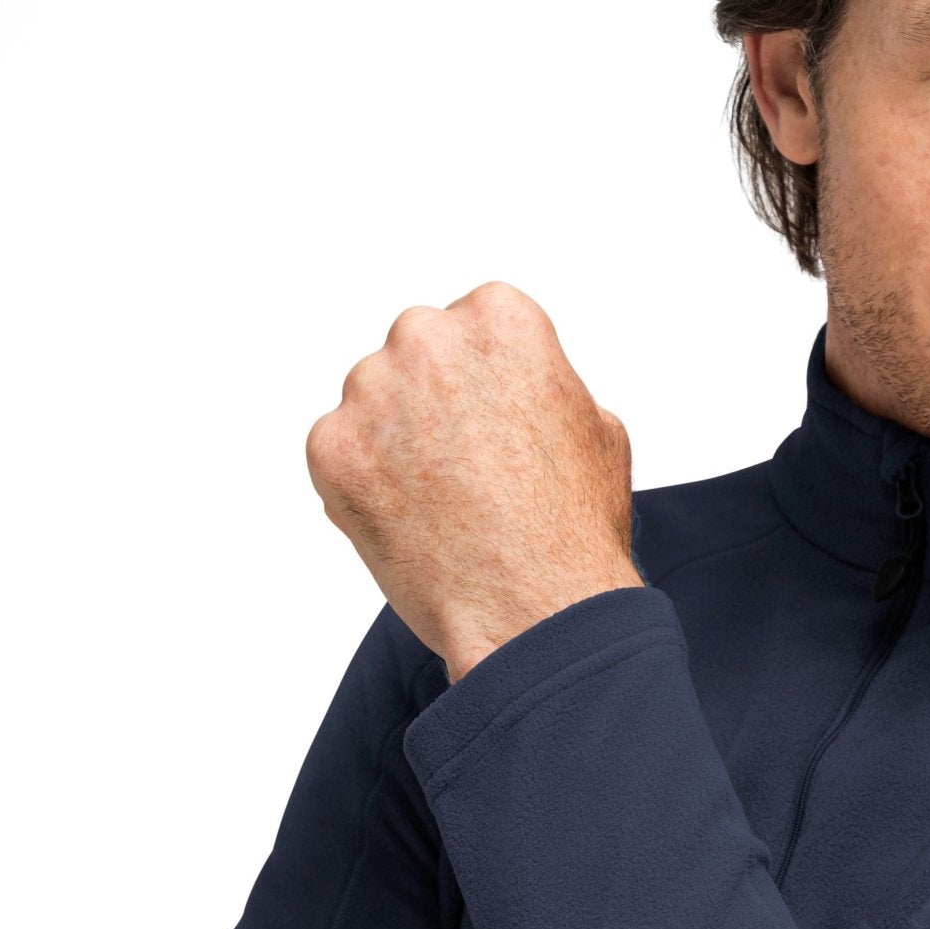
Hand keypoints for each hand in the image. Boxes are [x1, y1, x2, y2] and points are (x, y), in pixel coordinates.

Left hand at [305, 281, 642, 679]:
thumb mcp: (598, 428)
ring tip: (439, 504)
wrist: (534, 610)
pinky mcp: (331, 448)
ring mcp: (371, 391)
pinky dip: (361, 485)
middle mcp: (427, 337)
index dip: (483, 381)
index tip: (493, 421)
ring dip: (392, 441)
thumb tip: (517, 389)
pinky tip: (408, 523)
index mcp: (499, 318)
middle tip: (462, 465)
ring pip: (371, 402)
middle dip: (430, 399)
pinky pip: (337, 453)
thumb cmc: (572, 530)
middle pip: (415, 353)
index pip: (471, 324)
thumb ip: (544, 384)